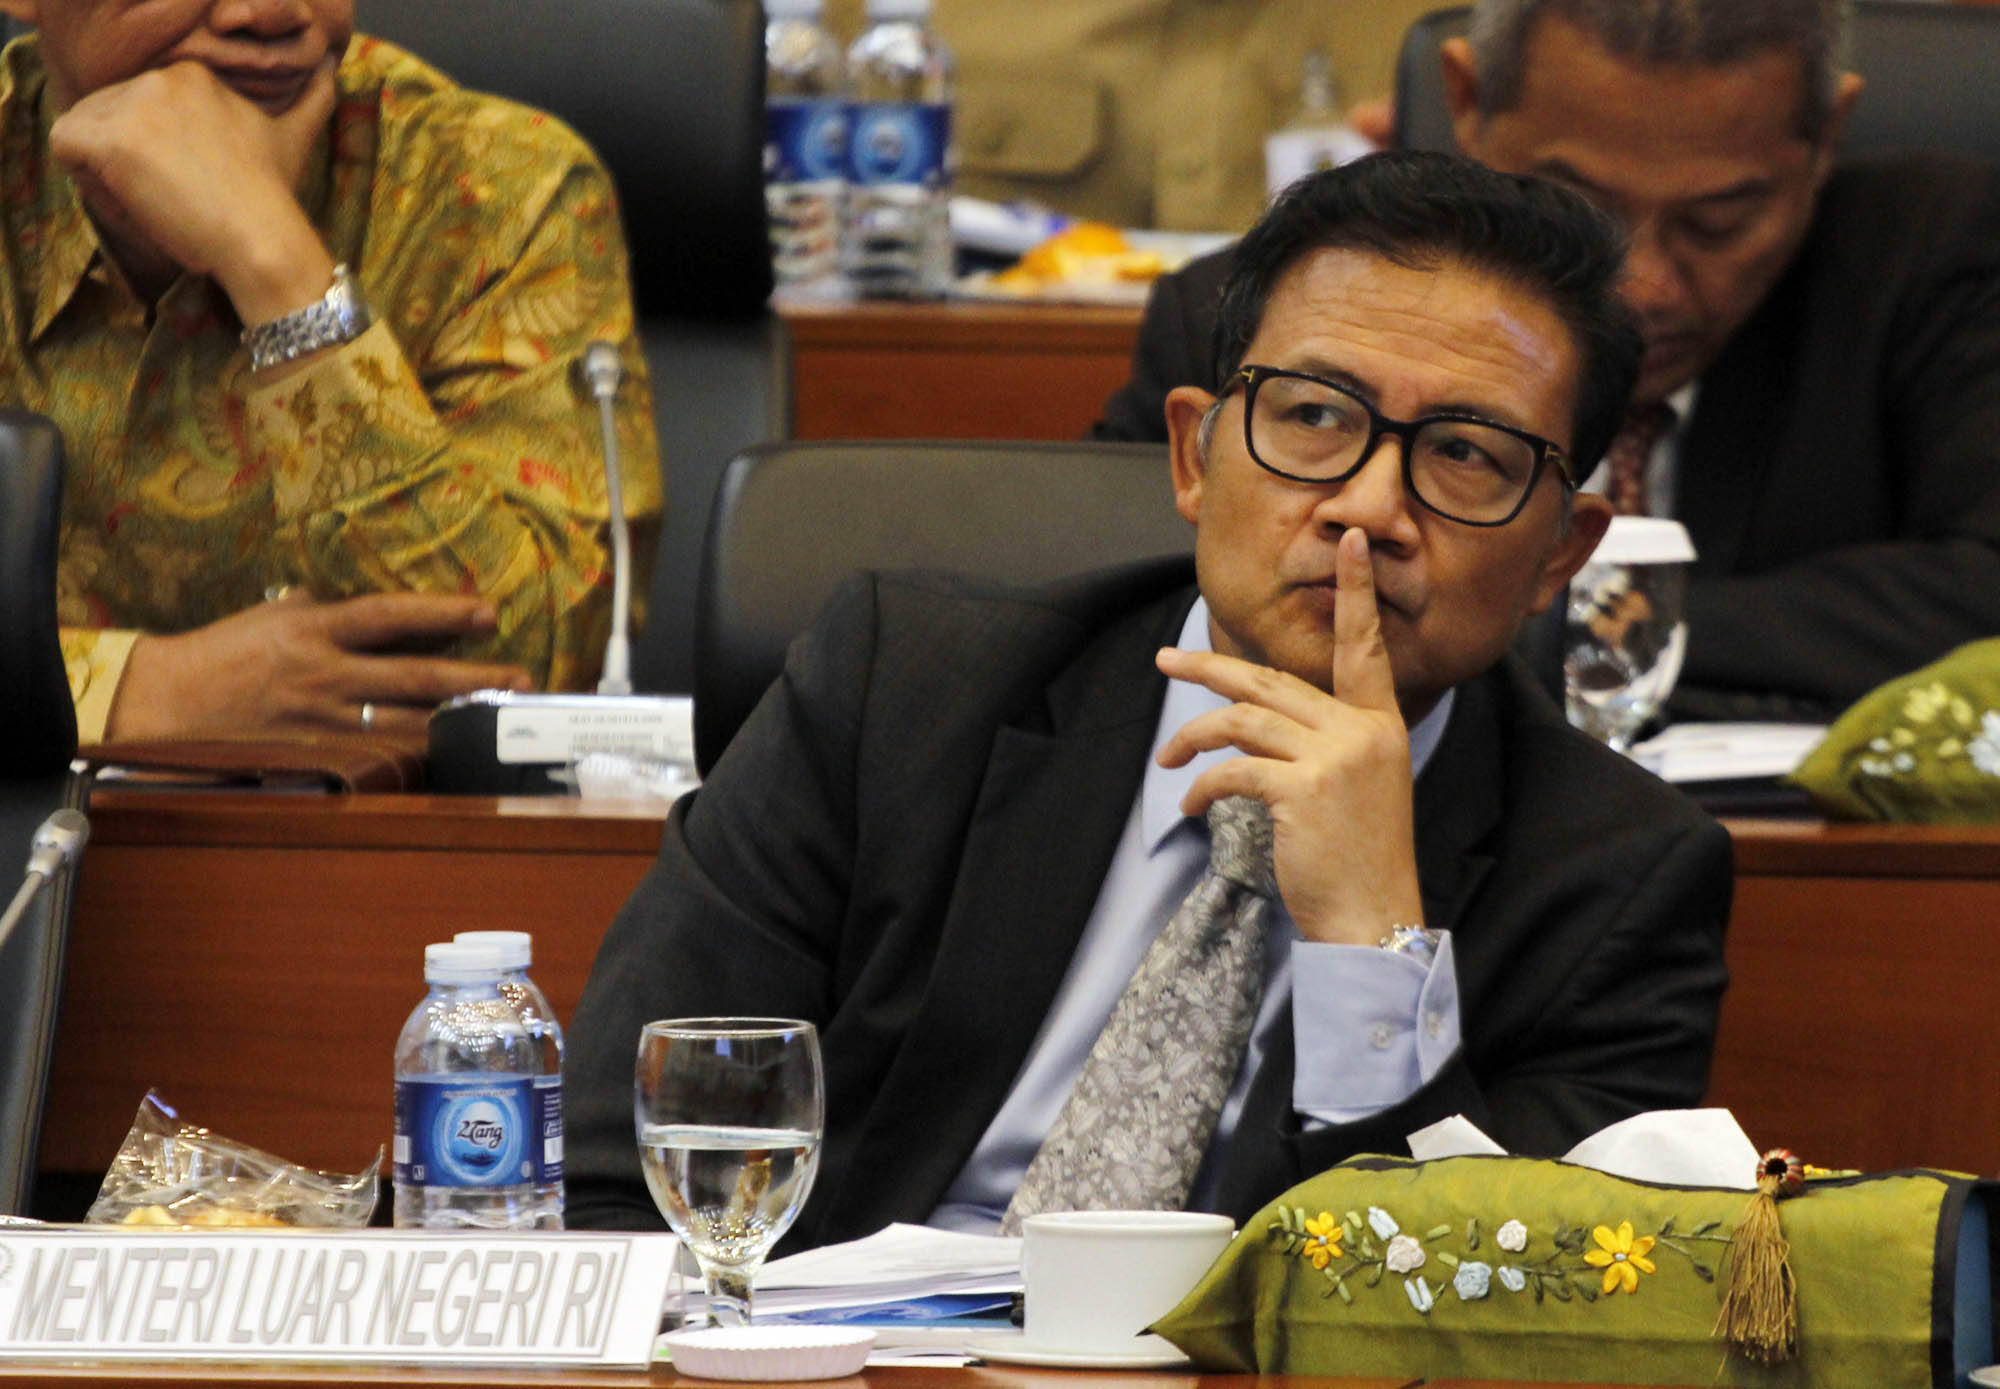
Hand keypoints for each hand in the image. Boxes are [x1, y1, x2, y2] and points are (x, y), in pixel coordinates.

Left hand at [49, 58, 337, 321]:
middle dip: (126, 158)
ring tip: (157, 202)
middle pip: (108, 113)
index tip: (188, 181)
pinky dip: (90, 182)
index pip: (140, 104)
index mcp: (195, 74)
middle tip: (172, 197)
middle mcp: (161, 77)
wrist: (264, 237)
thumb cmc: (276, 198)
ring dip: (107, 171)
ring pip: (85, 130)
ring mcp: (132, 106)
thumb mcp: (295, 135)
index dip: (154, 147)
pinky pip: (67, 150)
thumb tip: (336, 68)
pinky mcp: (109, 139)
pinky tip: (137, 203)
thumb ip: (313, 98)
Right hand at [104, 591, 535, 740]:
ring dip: (456, 723)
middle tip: (522, 680)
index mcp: (315, 628)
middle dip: (473, 678)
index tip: (488, 612)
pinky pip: (376, 758)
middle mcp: (324, 673)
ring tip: (500, 722)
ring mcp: (321, 720)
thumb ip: (320, 607)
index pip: (391, 615)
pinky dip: (414, 758)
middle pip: (414, 676)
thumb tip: (357, 603)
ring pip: (404, 724)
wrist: (164, 701)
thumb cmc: (221, 653)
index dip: (443, 611)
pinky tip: (449, 758)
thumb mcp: (271, 615)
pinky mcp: (314, 755)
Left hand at [1155, 528, 1423, 944]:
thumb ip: (1319, 744)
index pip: (1363, 647)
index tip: (1351, 543)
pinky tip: (1189, 803)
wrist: (1375, 918)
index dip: (1356, 593)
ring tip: (1167, 756)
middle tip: (1167, 661)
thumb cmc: (1358, 859)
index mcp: (1381, 724)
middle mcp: (1363, 731)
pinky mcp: (1304, 789)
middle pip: (1272, 680)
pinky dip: (1200, 785)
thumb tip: (1253, 721)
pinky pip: (1233, 770)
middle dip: (1210, 669)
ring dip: (1193, 736)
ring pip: (1244, 720)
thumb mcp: (1356, 787)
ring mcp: (1336, 757)